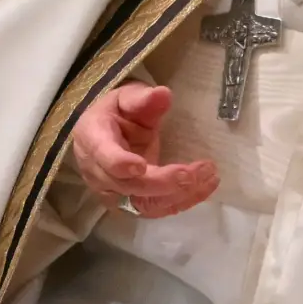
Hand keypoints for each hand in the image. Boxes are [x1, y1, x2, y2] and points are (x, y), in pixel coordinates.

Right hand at [69, 82, 217, 219]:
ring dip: (178, 195)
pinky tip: (205, 187)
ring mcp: (114, 191)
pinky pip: (155, 209)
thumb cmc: (116, 112)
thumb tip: (163, 94)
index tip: (142, 165)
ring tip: (208, 178)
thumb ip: (142, 98)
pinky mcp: (129, 202)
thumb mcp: (126, 97)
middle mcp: (99, 172)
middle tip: (194, 172)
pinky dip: (182, 201)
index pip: (104, 157)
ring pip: (144, 204)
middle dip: (164, 182)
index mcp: (94, 140)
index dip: (121, 164)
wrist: (105, 133)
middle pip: (129, 186)